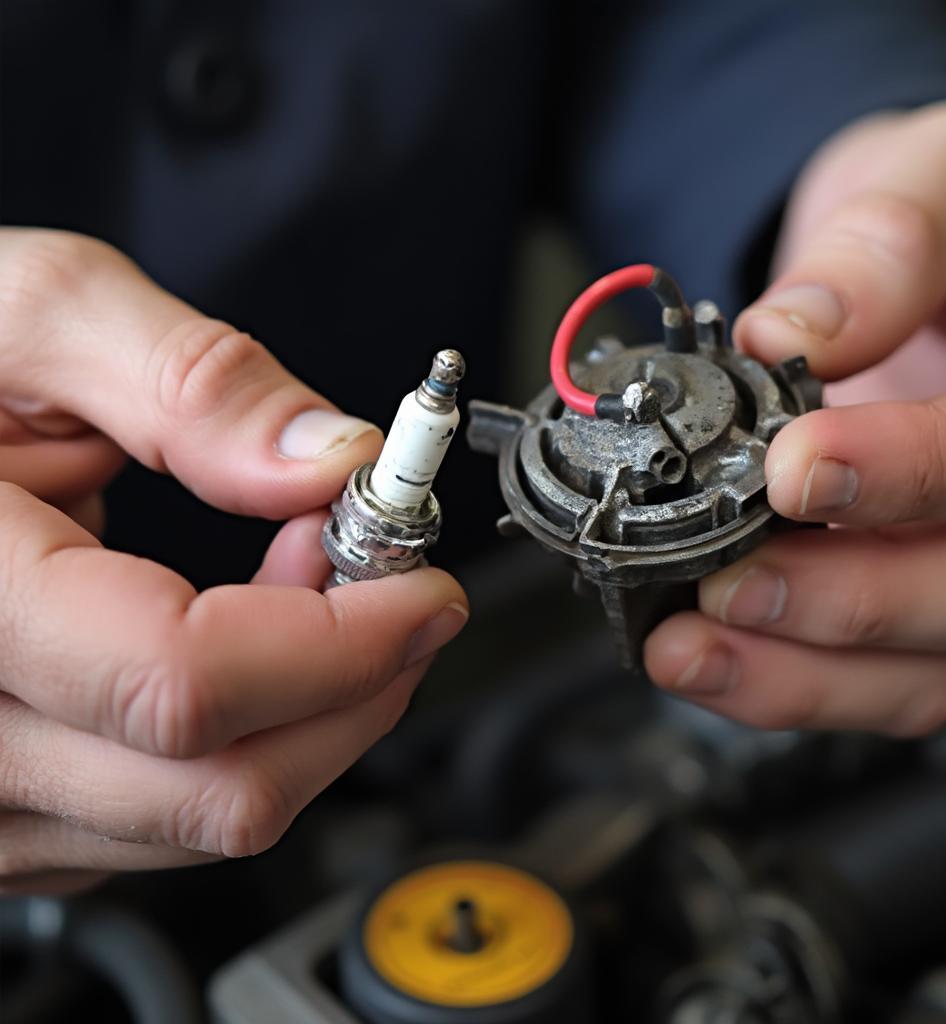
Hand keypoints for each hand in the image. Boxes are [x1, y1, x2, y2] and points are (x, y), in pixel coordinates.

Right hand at [0, 229, 467, 893]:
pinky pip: (172, 813)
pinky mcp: (19, 804)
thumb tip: (329, 462)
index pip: (183, 680)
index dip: (343, 644)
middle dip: (356, 683)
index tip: (424, 592)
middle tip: (385, 580)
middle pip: (223, 787)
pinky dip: (252, 730)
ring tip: (303, 577)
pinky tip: (247, 633)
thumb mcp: (35, 316)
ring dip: (309, 705)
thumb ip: (192, 385)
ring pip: (209, 816)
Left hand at [645, 101, 945, 734]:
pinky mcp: (937, 616)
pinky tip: (710, 661)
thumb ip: (890, 242)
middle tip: (731, 581)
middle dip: (852, 600)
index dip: (919, 471)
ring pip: (935, 667)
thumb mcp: (938, 181)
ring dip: (802, 672)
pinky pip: (883, 683)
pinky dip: (789, 685)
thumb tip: (794, 330)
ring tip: (690, 647)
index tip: (797, 467)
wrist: (925, 279)